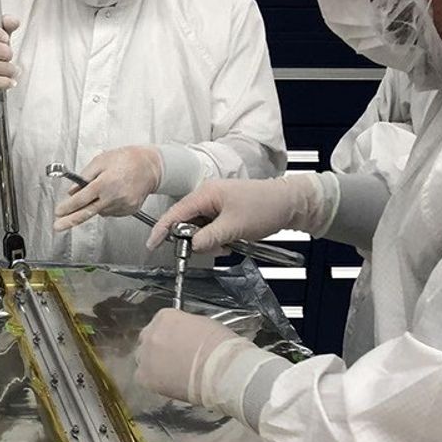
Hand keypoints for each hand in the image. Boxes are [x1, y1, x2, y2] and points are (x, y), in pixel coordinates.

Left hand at [53, 146, 162, 231]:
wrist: (151, 166)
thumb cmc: (127, 159)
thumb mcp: (101, 160)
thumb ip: (84, 176)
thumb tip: (72, 191)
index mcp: (105, 183)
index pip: (81, 199)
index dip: (68, 207)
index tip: (58, 212)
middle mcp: (114, 196)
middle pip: (88, 213)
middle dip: (70, 221)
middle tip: (58, 226)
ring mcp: (123, 205)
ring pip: (100, 211)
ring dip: (94, 205)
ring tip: (103, 190)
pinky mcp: (129, 210)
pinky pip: (111, 211)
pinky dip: (107, 205)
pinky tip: (112, 194)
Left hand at [134, 309, 240, 403]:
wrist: (221, 371)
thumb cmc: (220, 348)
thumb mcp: (203, 325)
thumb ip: (185, 327)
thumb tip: (183, 333)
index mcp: (165, 317)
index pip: (159, 324)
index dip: (169, 335)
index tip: (176, 343)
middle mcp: (151, 333)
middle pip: (148, 339)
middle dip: (158, 348)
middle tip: (173, 358)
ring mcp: (146, 355)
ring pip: (143, 359)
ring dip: (154, 364)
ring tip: (173, 373)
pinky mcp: (144, 377)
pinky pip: (143, 377)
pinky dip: (154, 381)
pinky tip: (169, 383)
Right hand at [147, 174, 331, 253]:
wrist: (289, 204)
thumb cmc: (265, 207)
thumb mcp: (234, 227)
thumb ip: (208, 238)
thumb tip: (191, 246)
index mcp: (206, 194)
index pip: (175, 213)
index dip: (162, 230)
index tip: (152, 244)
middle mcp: (207, 196)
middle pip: (186, 222)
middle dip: (195, 240)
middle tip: (214, 248)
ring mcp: (216, 203)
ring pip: (199, 228)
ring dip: (209, 241)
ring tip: (228, 243)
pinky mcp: (224, 211)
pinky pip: (211, 228)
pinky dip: (217, 238)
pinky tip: (231, 241)